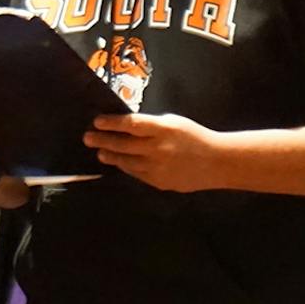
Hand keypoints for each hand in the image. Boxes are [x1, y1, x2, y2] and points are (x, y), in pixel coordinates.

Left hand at [86, 112, 229, 192]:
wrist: (217, 162)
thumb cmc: (194, 137)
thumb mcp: (174, 123)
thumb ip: (151, 125)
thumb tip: (126, 126)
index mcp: (163, 129)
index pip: (131, 124)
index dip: (112, 123)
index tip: (97, 121)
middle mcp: (158, 149)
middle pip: (123, 144)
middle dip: (102, 140)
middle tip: (88, 137)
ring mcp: (158, 168)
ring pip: (126, 162)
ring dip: (111, 156)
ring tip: (100, 152)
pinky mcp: (159, 182)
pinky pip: (137, 174)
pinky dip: (126, 167)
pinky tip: (119, 162)